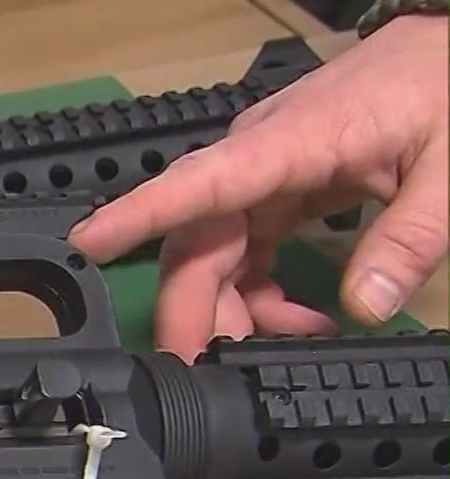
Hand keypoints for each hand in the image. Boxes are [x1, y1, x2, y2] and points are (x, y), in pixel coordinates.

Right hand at [67, 14, 448, 356]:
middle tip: (204, 368)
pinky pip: (244, 250)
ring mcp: (266, 173)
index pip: (200, 183)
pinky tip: (299, 318)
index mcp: (293, 142)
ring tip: (286, 345)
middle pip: (198, 240)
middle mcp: (262, 156)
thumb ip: (410, 238)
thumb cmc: (447, 88)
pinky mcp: (278, 187)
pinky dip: (259, 293)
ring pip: (215, 253)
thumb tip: (365, 306)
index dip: (139, 216)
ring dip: (232, 309)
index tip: (87, 245)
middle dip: (194, 310)